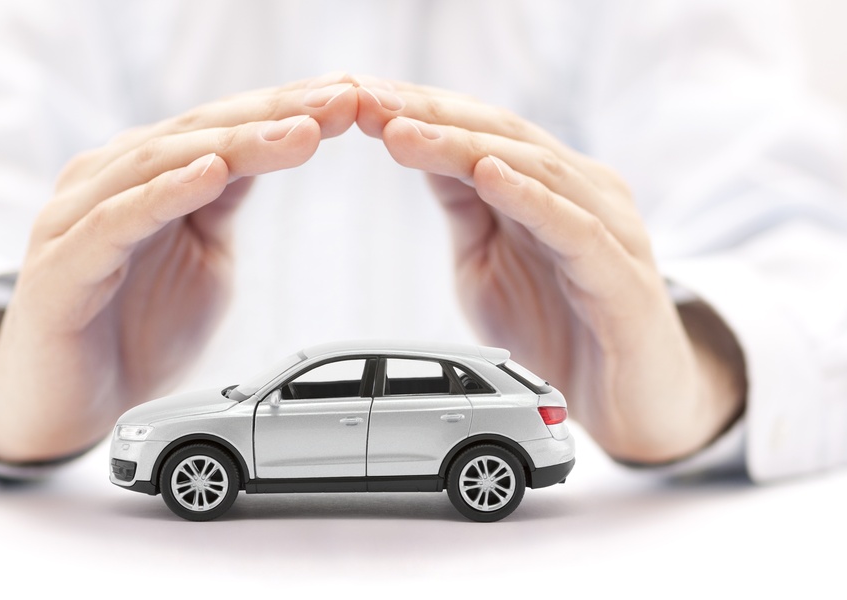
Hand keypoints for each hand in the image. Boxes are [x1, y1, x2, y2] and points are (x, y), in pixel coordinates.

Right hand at [0, 74, 359, 461]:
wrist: (69, 406)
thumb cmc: (134, 330)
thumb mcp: (202, 254)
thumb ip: (225, 201)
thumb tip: (275, 145)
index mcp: (142, 175)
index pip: (220, 128)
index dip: (284, 110)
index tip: (348, 98)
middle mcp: (105, 182)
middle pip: (196, 133)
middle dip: (273, 116)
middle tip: (339, 103)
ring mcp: (76, 219)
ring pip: (160, 163)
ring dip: (234, 144)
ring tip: (297, 132)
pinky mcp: (60, 266)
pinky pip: (116, 221)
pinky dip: (165, 194)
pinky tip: (210, 173)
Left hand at [356, 79, 745, 461]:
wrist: (628, 407)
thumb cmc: (558, 330)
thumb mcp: (487, 261)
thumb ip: (463, 207)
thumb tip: (414, 146)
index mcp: (550, 185)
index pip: (481, 129)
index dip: (420, 111)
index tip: (359, 97)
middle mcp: (584, 193)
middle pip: (503, 136)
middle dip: (430, 116)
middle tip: (369, 103)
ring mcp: (610, 230)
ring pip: (536, 170)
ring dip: (463, 147)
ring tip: (405, 132)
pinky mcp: (623, 278)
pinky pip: (576, 229)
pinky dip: (531, 198)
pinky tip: (489, 174)